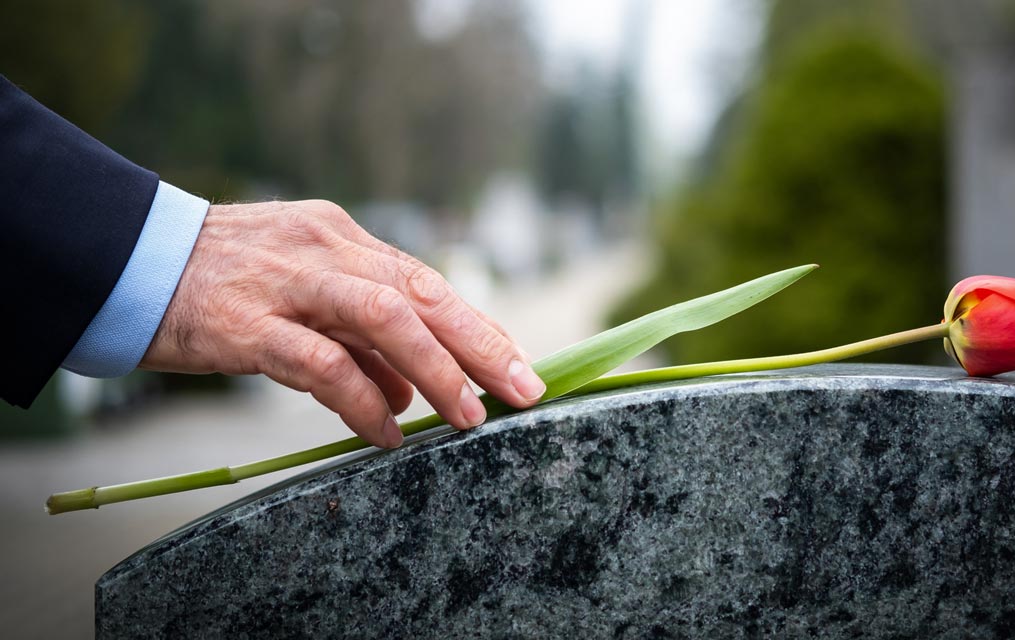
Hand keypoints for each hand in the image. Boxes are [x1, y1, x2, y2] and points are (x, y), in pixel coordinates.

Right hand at [141, 200, 545, 447]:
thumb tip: (413, 392)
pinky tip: (386, 432)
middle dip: (481, 343)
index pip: (426, 281)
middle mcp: (326, 250)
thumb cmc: (222, 283)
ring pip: (385, 318)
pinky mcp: (247, 323)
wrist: (127, 261)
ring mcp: (288, 283)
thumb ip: (359, 337)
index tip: (519, 363)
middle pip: (422, 293)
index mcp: (342, 238)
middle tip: (523, 389)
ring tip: (467, 416)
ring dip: (437, 369)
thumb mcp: (301, 292)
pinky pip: (321, 364)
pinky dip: (362, 401)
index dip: (478, 325)